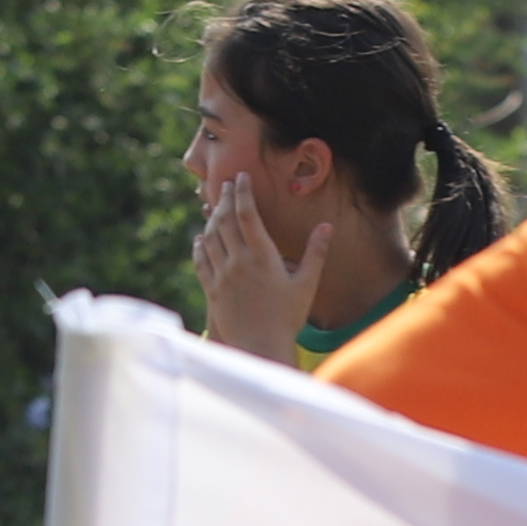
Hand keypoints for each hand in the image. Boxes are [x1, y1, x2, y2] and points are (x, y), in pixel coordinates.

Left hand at [190, 177, 321, 363]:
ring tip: (214, 206)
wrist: (261, 348)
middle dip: (224, 198)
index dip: (242, 192)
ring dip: (211, 218)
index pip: (247, 214)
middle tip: (224, 184)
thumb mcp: (306, 284)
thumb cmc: (289, 318)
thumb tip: (326, 226)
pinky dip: (200, 246)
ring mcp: (222, 275)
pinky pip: (201, 261)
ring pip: (210, 238)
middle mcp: (238, 262)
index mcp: (262, 256)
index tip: (241, 177)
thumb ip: (315, 252)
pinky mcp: (212, 290)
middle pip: (225, 220)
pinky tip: (201, 239)